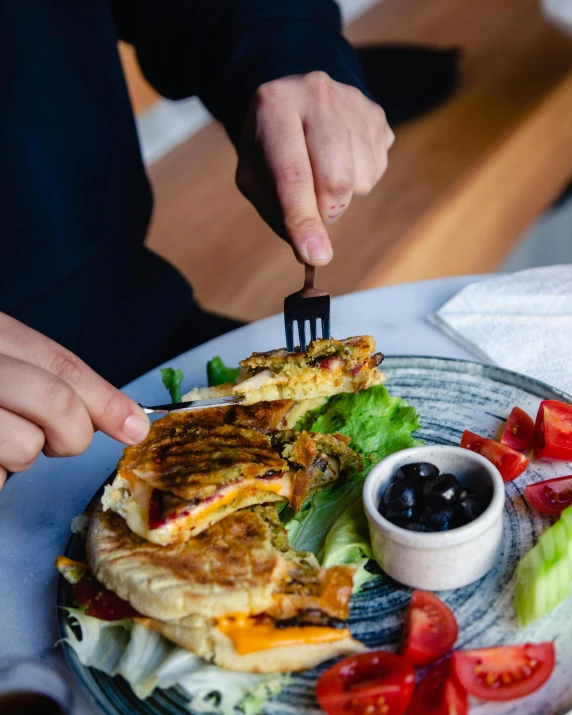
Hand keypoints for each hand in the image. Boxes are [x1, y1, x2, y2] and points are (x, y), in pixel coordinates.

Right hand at [0, 313, 149, 487]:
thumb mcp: (7, 361)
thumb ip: (56, 380)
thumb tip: (130, 421)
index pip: (63, 365)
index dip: (107, 400)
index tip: (137, 428)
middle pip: (58, 403)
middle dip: (73, 434)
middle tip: (54, 441)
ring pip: (27, 448)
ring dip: (19, 456)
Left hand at [236, 71, 393, 265]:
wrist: (293, 100)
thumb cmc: (269, 149)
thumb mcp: (255, 177)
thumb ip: (279, 214)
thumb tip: (314, 254)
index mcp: (273, 106)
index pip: (292, 175)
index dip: (304, 220)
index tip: (315, 256)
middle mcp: (315, 93)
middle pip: (336, 179)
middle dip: (326, 211)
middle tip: (313, 209)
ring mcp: (351, 100)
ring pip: (360, 180)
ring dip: (341, 196)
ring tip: (321, 173)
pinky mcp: (375, 113)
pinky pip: (376, 170)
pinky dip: (357, 180)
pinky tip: (339, 160)